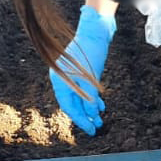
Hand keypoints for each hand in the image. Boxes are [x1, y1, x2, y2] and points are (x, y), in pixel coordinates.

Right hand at [50, 5, 114, 134]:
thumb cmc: (90, 54)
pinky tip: (101, 105)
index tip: (91, 129)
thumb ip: (89, 99)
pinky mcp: (80, 73)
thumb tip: (91, 115)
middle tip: (97, 128)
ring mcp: (71, 76)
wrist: (95, 32)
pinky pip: (84, 90)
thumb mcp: (91, 80)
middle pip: (74, 104)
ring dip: (90, 109)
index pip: (68, 106)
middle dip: (86, 116)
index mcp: (60, 81)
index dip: (80, 120)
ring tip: (101, 119)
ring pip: (80, 98)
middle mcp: (63, 80)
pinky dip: (92, 98)